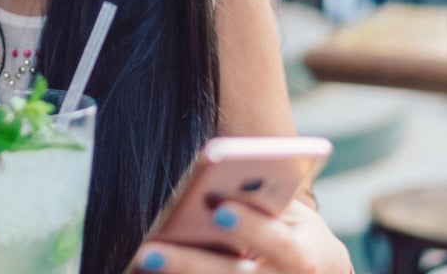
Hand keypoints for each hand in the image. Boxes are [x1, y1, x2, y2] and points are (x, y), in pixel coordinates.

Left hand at [133, 199, 353, 273]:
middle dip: (191, 265)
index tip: (219, 209)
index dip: (252, 227)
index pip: (279, 243)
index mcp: (304, 256)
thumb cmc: (299, 239)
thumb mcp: (297, 220)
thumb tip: (220, 180)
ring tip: (142, 262)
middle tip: (149, 253)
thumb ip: (266, 203)